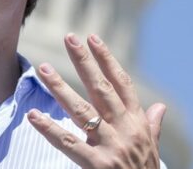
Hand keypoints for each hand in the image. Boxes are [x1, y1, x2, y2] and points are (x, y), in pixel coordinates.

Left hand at [27, 33, 165, 168]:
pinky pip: (68, 142)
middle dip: (84, 61)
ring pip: (82, 110)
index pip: (121, 83)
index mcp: (138, 123)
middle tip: (69, 37)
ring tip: (43, 69)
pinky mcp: (97, 165)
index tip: (93, 38)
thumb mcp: (152, 148)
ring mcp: (111, 146)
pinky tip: (32, 114)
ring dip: (60, 88)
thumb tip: (160, 107)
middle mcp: (126, 130)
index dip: (107, 59)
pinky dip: (49, 128)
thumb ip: (153, 126)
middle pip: (101, 88)